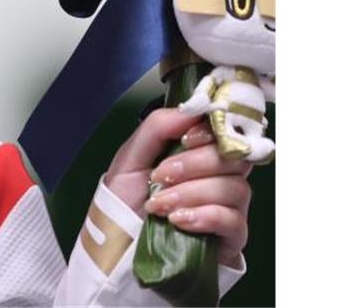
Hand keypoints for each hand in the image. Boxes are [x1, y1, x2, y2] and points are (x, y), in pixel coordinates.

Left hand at [104, 107, 251, 267]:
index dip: (212, 131)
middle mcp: (218, 176)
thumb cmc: (126, 199)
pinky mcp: (231, 237)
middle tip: (160, 176)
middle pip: (234, 158)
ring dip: (191, 193)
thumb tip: (190, 110)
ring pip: (234, 188)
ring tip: (159, 205)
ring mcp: (228, 206)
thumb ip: (157, 127)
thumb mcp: (131, 157)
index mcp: (198, 152)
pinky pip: (234, 220)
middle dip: (194, 164)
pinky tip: (178, 220)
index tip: (186, 139)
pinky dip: (205, 216)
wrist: (120, 243)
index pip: (226, 131)